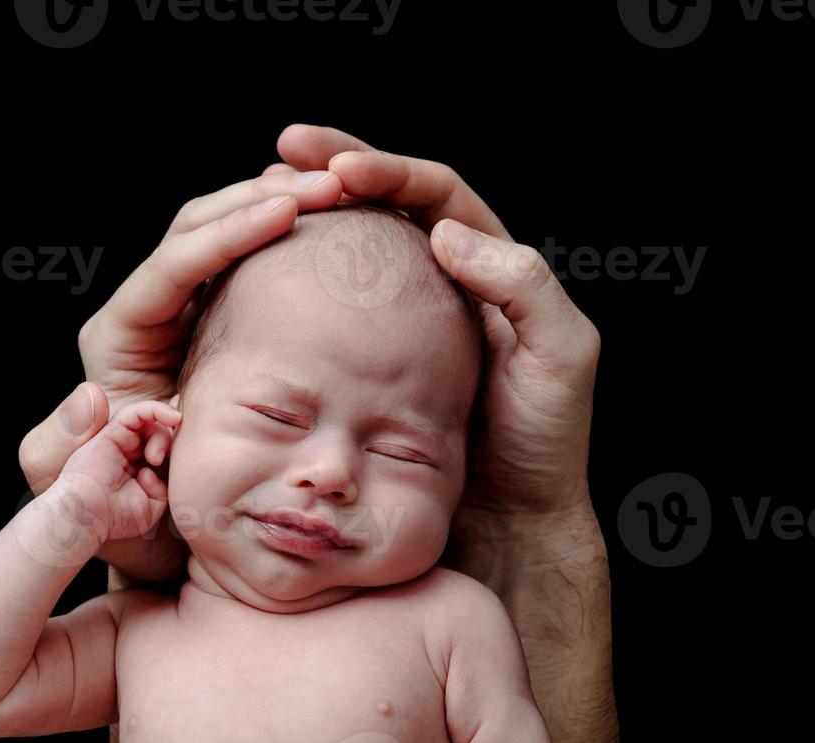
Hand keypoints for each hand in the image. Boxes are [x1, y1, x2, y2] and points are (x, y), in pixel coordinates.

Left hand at [18, 167, 345, 581]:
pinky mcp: (229, 324)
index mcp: (119, 343)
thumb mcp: (89, 505)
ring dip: (284, 201)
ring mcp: (192, 315)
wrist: (175, 543)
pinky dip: (300, 235)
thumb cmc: (136, 527)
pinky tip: (351, 224)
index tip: (285, 211)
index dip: (225, 235)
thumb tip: (85, 395)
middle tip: (332, 183)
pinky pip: (262, 262)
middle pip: (198, 228)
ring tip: (349, 187)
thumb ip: (63, 456)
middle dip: (260, 196)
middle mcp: (151, 318)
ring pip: (230, 232)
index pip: (169, 267)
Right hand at [43, 394, 178, 546]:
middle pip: (162, 433)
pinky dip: (156, 409)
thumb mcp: (154, 506)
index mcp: (141, 468)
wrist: (87, 516)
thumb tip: (157, 467)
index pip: (167, 449)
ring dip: (162, 435)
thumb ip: (166, 485)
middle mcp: (131, 452)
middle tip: (164, 464)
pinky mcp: (111, 432)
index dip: (182, 448)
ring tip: (156, 458)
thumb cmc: (116, 516)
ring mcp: (121, 441)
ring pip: (151, 422)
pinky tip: (172, 418)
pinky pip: (137, 411)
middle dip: (172, 444)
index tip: (193, 460)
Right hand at [274, 124, 599, 522]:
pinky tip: (255, 272)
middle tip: (286, 145)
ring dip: (306, 214)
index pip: (436, 194)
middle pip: (384, 203)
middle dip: (335, 164)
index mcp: (490, 268)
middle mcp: (439, 284)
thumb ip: (523, 287)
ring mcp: (394, 324)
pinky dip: (289, 280)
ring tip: (261, 194)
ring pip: (347, 248)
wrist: (508, 524)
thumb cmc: (543, 444)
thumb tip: (443, 234)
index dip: (388, 170)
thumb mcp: (559, 357)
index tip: (339, 168)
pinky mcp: (359, 364)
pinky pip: (321, 308)